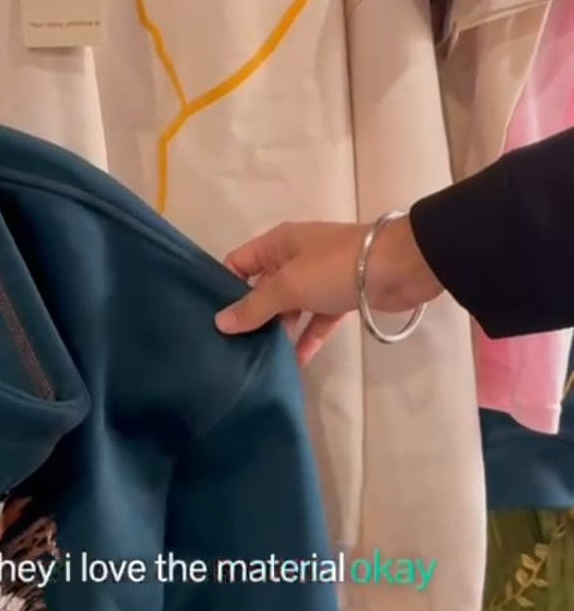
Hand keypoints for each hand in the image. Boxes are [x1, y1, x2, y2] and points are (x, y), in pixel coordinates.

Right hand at [214, 216, 441, 365]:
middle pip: (263, 288)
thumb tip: (220, 323)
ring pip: (290, 307)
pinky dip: (307, 338)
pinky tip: (296, 362)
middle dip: (251, 315)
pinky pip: (316, 321)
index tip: (212, 319)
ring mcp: (319, 279)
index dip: (224, 286)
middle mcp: (295, 258)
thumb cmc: (335, 267)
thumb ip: (255, 306)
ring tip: (259, 359)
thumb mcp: (288, 285)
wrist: (401, 267)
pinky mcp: (341, 298)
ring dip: (279, 330)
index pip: (240, 262)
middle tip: (231, 347)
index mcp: (278, 244)